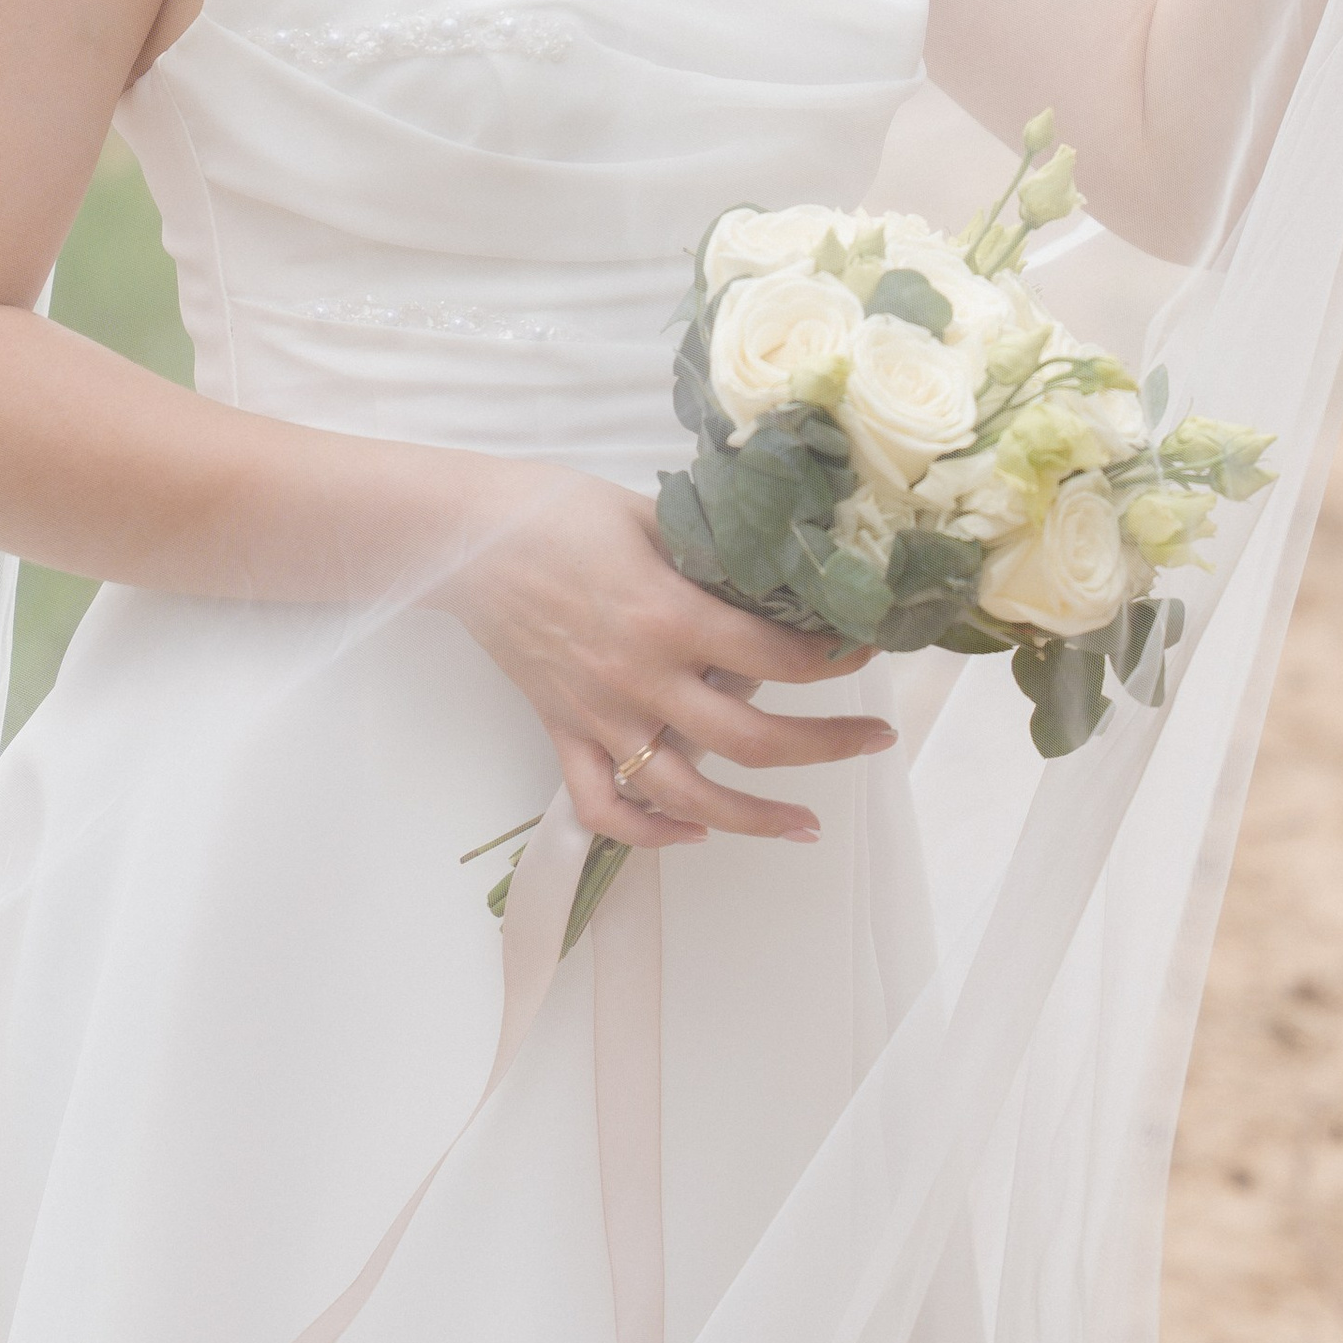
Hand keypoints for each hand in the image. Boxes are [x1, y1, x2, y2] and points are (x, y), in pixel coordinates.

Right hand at [440, 464, 893, 850]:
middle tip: (877, 740)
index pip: (776, 658)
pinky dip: (651, 831)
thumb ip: (712, 555)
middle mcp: (641, 678)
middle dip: (827, 747)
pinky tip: (693, 830)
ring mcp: (600, 716)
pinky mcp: (563, 733)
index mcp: (669, 615)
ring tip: (806, 824)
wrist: (464, 538)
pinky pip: (605, 806)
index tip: (866, 652)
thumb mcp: (651, 515)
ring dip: (755, 819)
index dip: (835, 661)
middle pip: (752, 741)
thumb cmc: (558, 511)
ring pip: (689, 795)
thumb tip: (780, 575)